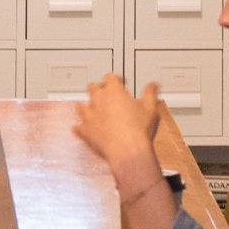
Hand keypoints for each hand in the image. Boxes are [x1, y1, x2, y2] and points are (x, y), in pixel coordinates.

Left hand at [73, 73, 162, 201]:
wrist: (127, 151)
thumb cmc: (138, 131)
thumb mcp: (150, 109)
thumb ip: (150, 94)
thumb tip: (152, 85)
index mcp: (113, 92)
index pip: (110, 78)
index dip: (115, 79)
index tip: (119, 82)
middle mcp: (98, 100)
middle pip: (93, 87)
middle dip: (99, 89)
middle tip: (106, 94)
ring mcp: (89, 115)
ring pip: (81, 105)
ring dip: (87, 106)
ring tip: (92, 109)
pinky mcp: (84, 131)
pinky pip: (77, 126)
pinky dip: (80, 127)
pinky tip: (83, 128)